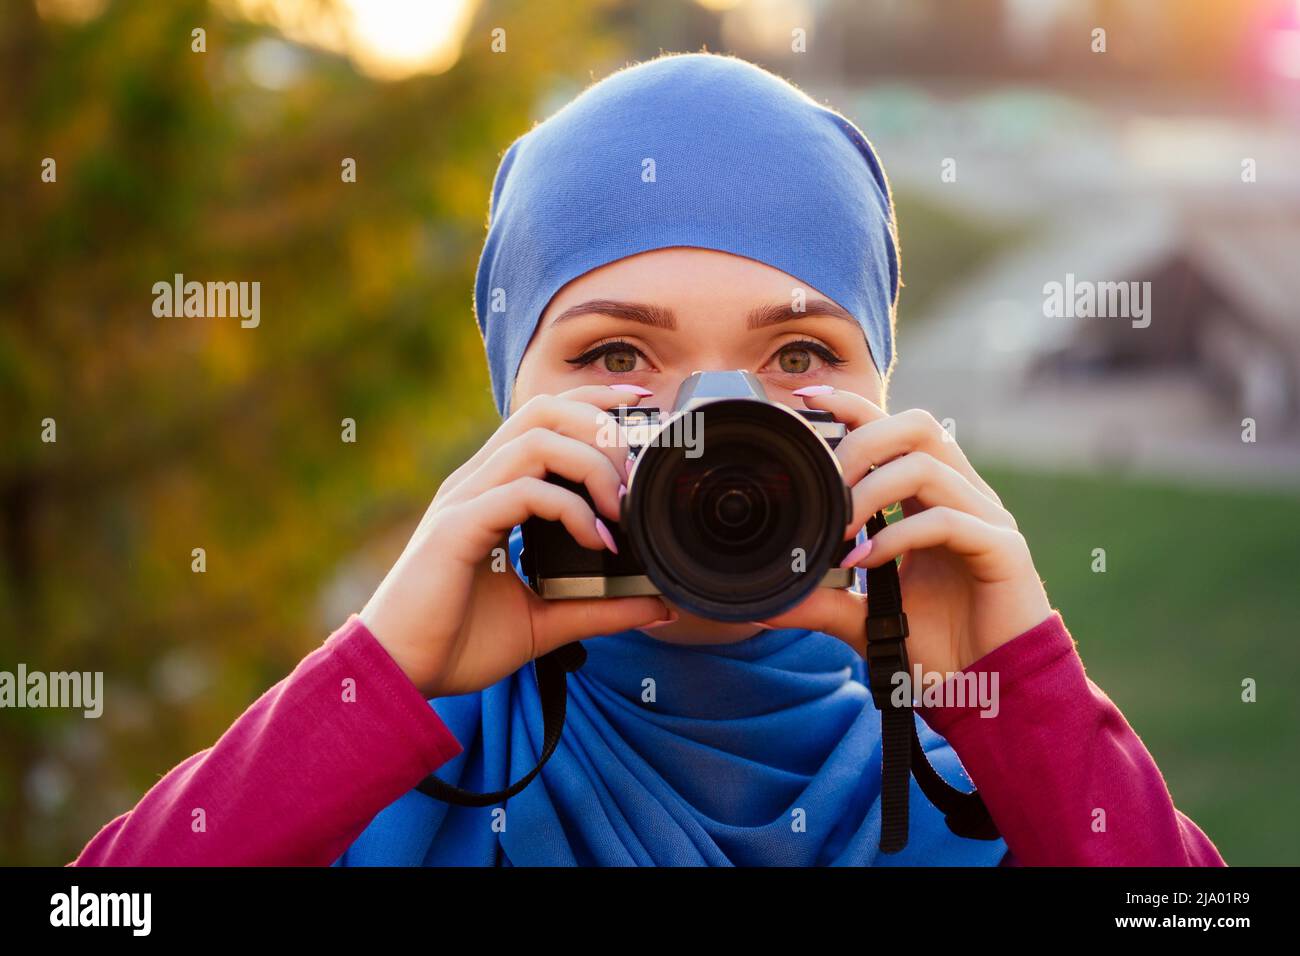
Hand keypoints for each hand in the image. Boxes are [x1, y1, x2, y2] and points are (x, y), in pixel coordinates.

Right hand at [359, 385, 674, 697]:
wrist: (398, 675)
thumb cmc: (458, 642)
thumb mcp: (547, 622)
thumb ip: (602, 608)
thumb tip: (660, 605)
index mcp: (492, 490)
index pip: (544, 417)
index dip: (594, 403)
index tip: (642, 410)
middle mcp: (477, 482)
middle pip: (543, 409)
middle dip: (600, 421)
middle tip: (639, 468)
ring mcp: (465, 499)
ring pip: (537, 438)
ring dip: (591, 463)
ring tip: (620, 507)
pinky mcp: (457, 527)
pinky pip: (524, 491)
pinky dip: (571, 509)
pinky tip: (596, 542)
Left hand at [758, 389, 1051, 675]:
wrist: (992, 694)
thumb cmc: (939, 649)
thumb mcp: (865, 622)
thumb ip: (822, 603)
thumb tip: (763, 603)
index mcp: (933, 500)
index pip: (895, 431)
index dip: (854, 406)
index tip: (806, 400)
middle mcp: (964, 497)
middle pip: (918, 425)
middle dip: (862, 441)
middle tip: (824, 483)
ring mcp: (988, 519)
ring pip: (929, 465)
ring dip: (873, 490)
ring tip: (839, 527)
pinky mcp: (1004, 549)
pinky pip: (949, 520)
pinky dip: (899, 536)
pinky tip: (866, 561)